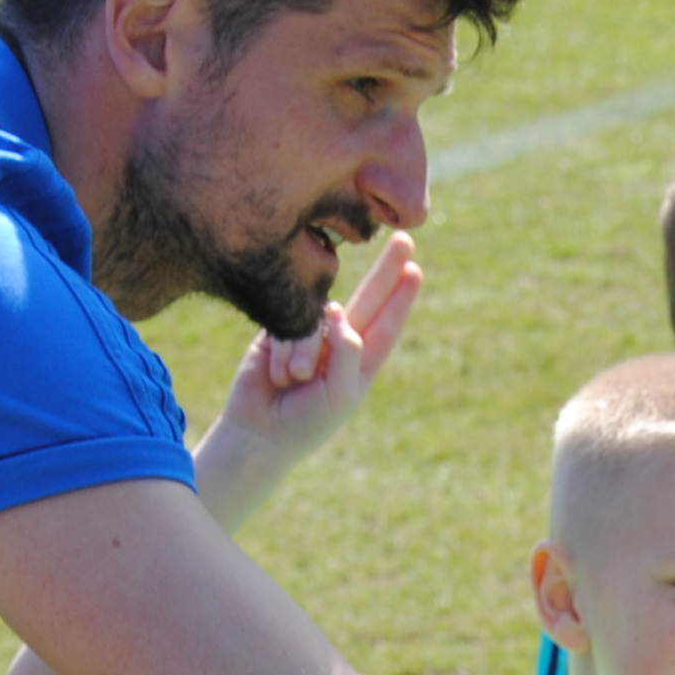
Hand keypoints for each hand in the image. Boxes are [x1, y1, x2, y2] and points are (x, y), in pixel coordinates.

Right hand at [194, 232, 425, 516]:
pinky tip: (277, 374)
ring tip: (294, 381)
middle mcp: (340, 344)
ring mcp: (311, 334)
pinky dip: (286, 349)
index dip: (401, 297)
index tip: (415, 269)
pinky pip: (289, 322)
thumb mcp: (340, 393)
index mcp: (362, 363)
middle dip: (386, 271)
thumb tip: (338, 309)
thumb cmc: (306, 421)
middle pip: (368, 299)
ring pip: (319, 318)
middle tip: (405, 241)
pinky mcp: (281, 328)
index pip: (387, 324)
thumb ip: (350, 351)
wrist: (259, 433)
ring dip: (306, 350)